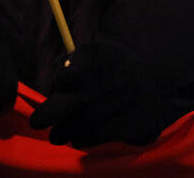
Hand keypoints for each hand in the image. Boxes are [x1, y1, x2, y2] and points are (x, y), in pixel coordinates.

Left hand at [29, 39, 168, 147]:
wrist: (156, 93)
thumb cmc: (114, 74)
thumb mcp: (99, 57)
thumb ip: (75, 61)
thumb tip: (57, 72)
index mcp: (107, 53)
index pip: (75, 67)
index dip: (61, 79)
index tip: (59, 86)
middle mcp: (120, 72)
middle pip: (79, 95)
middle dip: (52, 111)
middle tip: (37, 122)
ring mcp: (129, 97)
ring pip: (86, 119)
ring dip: (65, 131)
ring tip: (57, 136)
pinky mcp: (135, 120)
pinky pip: (101, 133)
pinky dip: (84, 139)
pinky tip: (77, 140)